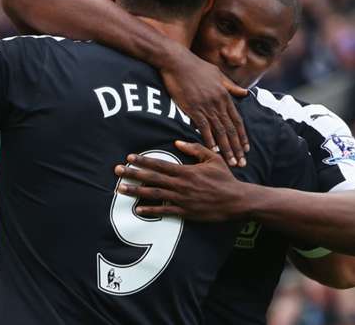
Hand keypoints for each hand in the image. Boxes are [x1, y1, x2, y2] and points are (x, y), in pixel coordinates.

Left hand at [115, 141, 250, 221]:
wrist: (237, 201)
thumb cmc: (225, 178)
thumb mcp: (212, 158)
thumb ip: (194, 149)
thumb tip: (177, 141)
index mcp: (186, 171)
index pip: (160, 164)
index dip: (143, 160)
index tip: (129, 157)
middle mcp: (181, 184)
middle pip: (152, 178)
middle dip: (133, 174)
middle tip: (117, 171)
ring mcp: (182, 199)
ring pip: (154, 194)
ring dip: (136, 191)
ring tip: (120, 189)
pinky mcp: (185, 212)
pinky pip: (164, 211)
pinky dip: (150, 211)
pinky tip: (137, 210)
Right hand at [160, 47, 248, 166]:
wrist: (177, 61)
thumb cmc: (195, 66)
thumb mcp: (218, 74)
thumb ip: (231, 86)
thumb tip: (245, 93)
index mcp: (225, 95)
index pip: (237, 120)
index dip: (242, 136)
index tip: (246, 149)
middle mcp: (218, 102)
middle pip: (231, 129)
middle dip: (237, 148)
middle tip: (242, 163)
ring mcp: (206, 106)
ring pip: (220, 131)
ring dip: (226, 148)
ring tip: (231, 162)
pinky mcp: (193, 108)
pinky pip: (203, 127)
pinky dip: (209, 139)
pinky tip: (213, 150)